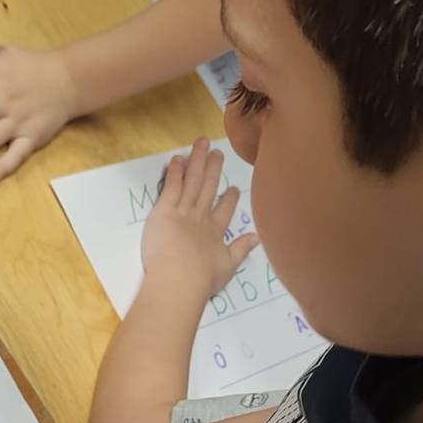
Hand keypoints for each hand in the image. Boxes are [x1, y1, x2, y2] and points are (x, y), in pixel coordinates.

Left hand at [141, 138, 260, 298]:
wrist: (180, 279)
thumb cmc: (201, 279)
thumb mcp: (228, 266)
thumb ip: (241, 249)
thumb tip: (257, 237)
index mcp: (215, 232)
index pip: (224, 211)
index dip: (229, 199)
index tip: (233, 189)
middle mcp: (201, 217)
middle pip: (209, 188)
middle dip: (213, 169)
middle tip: (217, 153)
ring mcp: (184, 212)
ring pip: (192, 182)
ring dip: (197, 161)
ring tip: (201, 143)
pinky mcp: (165, 211)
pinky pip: (171, 187)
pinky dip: (175, 172)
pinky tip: (177, 158)